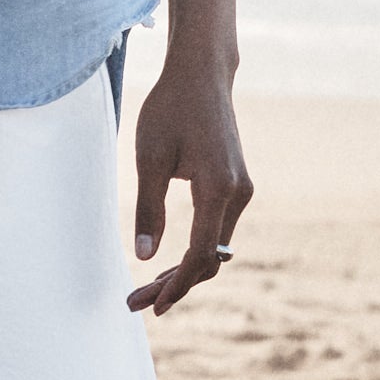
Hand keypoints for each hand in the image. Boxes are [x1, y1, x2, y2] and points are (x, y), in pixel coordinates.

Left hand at [126, 60, 251, 315]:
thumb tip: (145, 257)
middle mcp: (238, 193)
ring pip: (216, 248)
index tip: (152, 305)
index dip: (177, 284)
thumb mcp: (149, 159)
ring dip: (185, 271)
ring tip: (146, 289)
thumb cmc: (170, 109)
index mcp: (218, 188)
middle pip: (210, 259)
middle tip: (137, 303)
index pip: (201, 254)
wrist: (201, 74)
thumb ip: (147, 209)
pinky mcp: (236, 186)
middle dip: (176, 284)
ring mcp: (241, 190)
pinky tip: (169, 264)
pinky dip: (195, 251)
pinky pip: (217, 231)